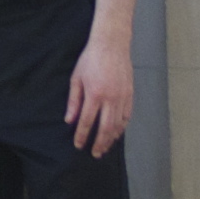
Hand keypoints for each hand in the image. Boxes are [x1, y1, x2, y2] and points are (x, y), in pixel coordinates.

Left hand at [64, 32, 132, 156]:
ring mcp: (122, 97)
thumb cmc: (91, 59)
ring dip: (111, 138)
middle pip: (105, 128)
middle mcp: (110, 98)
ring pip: (118, 125)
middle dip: (99, 143)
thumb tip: (69, 120)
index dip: (82, 135)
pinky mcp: (130, 95)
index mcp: (94, 94)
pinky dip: (122, 127)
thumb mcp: (76, 78)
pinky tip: (117, 133)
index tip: (79, 145)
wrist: (111, 45)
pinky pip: (127, 116)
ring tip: (105, 147)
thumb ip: (74, 100)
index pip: (86, 121)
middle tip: (95, 154)